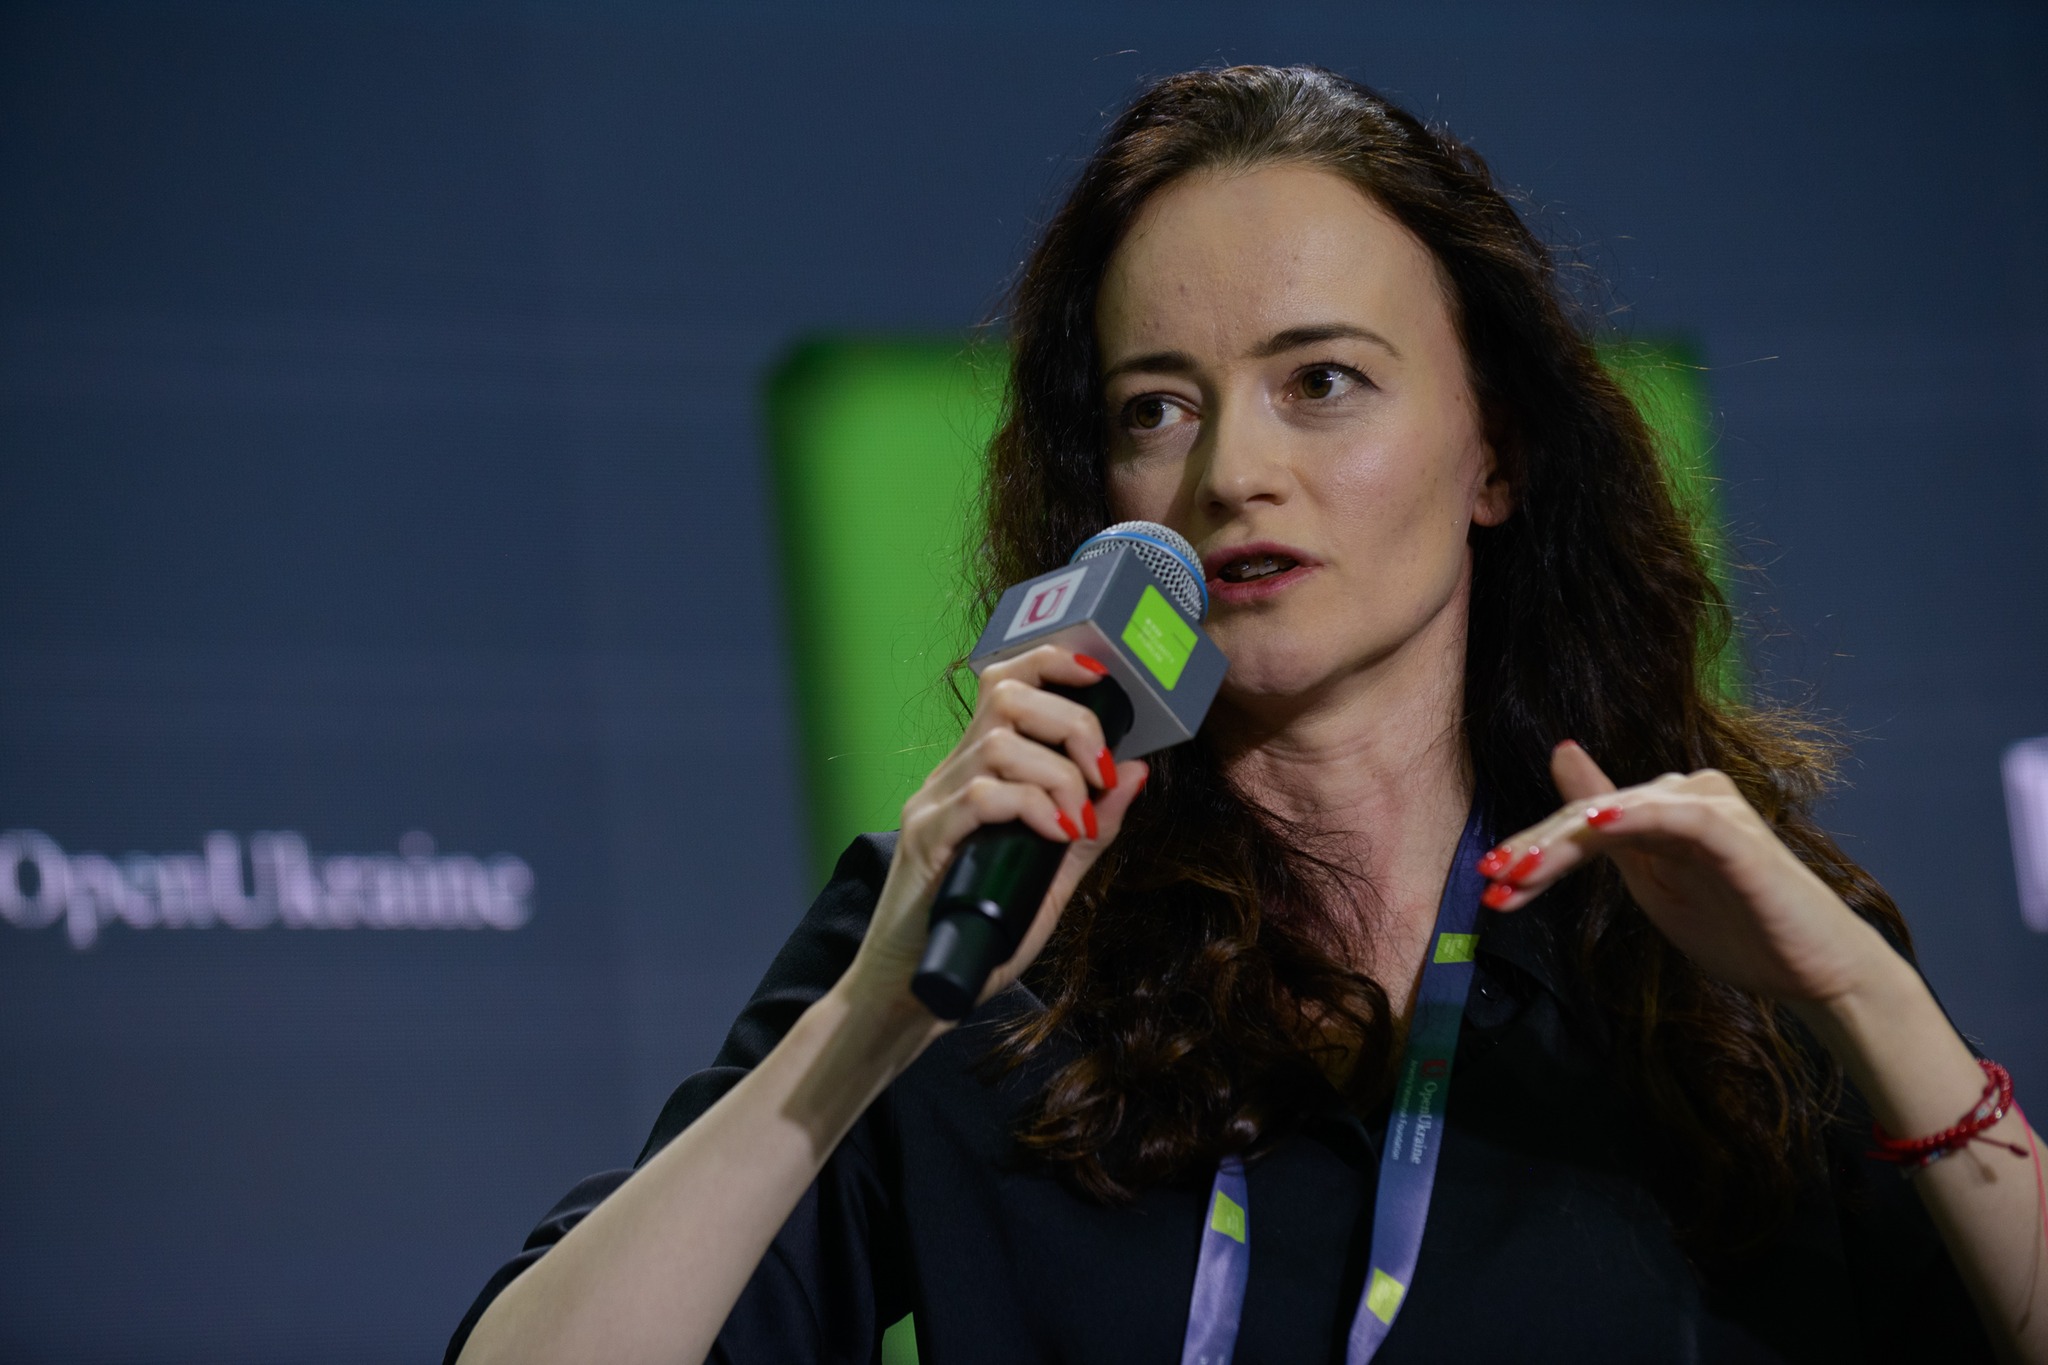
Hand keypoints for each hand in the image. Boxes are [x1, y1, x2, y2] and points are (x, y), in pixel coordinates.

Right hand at [842, 645, 1149, 1024]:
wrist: (914, 990)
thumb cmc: (980, 933)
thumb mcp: (1053, 875)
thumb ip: (1093, 827)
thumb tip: (1138, 772)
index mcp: (977, 771)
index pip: (1007, 682)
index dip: (1055, 663)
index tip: (1103, 683)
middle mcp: (950, 774)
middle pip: (1007, 695)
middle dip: (1073, 722)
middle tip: (1101, 773)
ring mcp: (933, 804)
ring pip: (999, 744)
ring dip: (1057, 774)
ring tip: (1076, 820)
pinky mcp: (924, 841)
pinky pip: (979, 797)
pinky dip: (1030, 807)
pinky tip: (1054, 836)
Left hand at [1478, 741, 1893, 1005]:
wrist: (1816, 971)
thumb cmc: (1738, 927)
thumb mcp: (1651, 882)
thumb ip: (1602, 834)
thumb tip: (1562, 757)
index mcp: (1662, 807)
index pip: (1581, 824)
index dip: (1532, 851)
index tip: (1488, 885)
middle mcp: (1687, 795)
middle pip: (1591, 817)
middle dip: (1536, 851)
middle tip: (1489, 879)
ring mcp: (1714, 810)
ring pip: (1621, 815)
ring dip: (1565, 841)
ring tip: (1521, 868)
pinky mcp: (1737, 835)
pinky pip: (1678, 819)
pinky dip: (1635, 817)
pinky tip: (1595, 828)